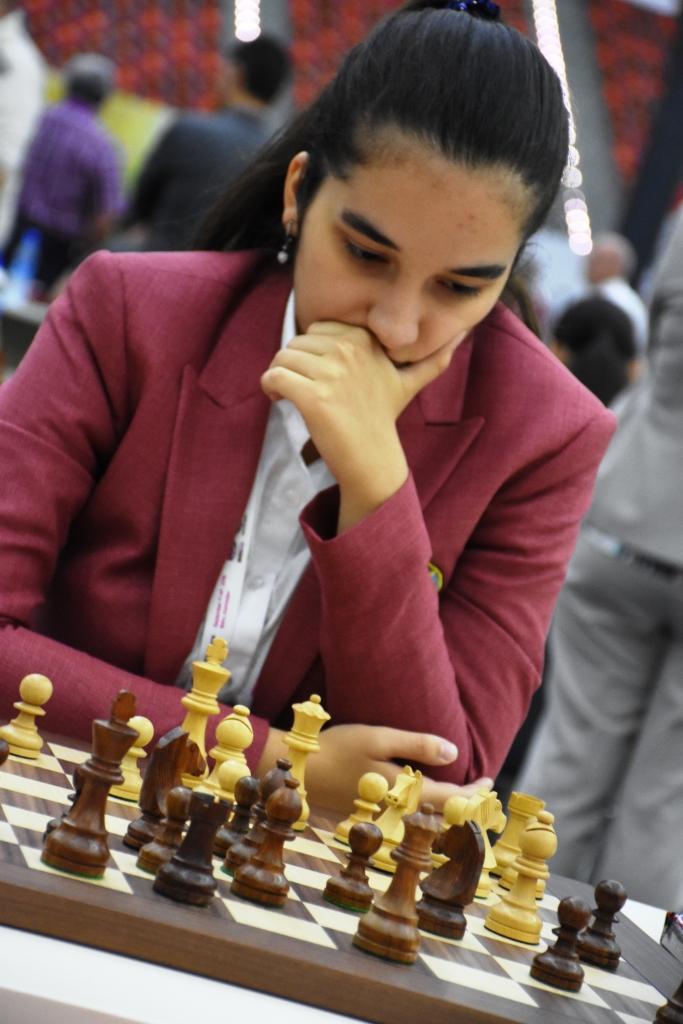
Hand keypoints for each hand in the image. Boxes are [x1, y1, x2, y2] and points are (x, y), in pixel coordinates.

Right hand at [257, 722, 491, 814]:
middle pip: (443, 816)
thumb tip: (455, 753)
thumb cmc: (338, 750)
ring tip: (460, 795)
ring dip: (447, 809)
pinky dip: (426, 810)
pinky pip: (409, 819)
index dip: (474, 793)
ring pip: (427, 820)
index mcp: (405, 794)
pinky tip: (427, 797)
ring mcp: (384, 819)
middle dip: (465, 805)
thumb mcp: (379, 738)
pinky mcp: (373, 818)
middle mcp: (398, 813)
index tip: (488, 782)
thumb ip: (417, 745)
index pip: (452, 799)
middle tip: (482, 792)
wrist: (298, 773)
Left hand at [261, 322, 462, 528]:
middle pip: (296, 341)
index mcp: (365, 340)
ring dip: (279, 376)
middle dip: (292, 363)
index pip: (318, 329)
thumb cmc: (383, 419)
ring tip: (288, 395)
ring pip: (281, 357)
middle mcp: (349, 351)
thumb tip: (463, 334)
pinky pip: (274, 376)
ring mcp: (332, 373)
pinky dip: (269, 387)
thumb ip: (434, 360)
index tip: (317, 374)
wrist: (372, 458)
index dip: (311, 351)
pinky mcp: (313, 397)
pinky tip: (278, 400)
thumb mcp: (410, 383)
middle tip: (300, 387)